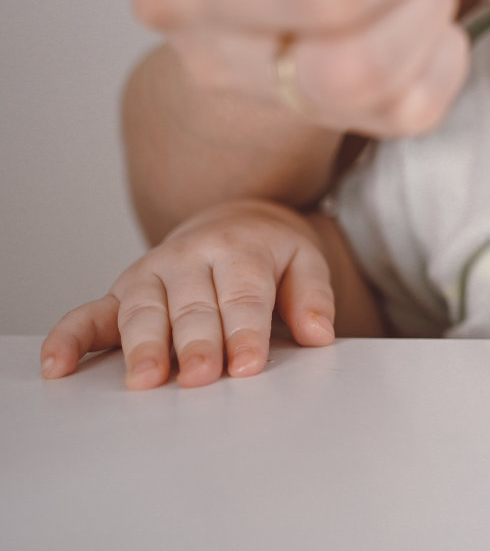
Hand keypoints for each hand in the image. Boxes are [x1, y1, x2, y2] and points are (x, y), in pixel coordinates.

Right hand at [39, 200, 336, 388]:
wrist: (236, 219)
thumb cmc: (272, 253)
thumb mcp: (305, 260)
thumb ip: (313, 296)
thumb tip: (319, 334)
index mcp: (239, 249)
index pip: (244, 296)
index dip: (246, 333)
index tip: (248, 366)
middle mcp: (189, 258)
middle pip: (192, 307)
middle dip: (197, 343)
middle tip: (202, 378)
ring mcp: (151, 274)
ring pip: (142, 311)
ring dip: (143, 346)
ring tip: (146, 381)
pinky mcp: (121, 292)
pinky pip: (90, 314)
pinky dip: (70, 337)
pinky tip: (58, 365)